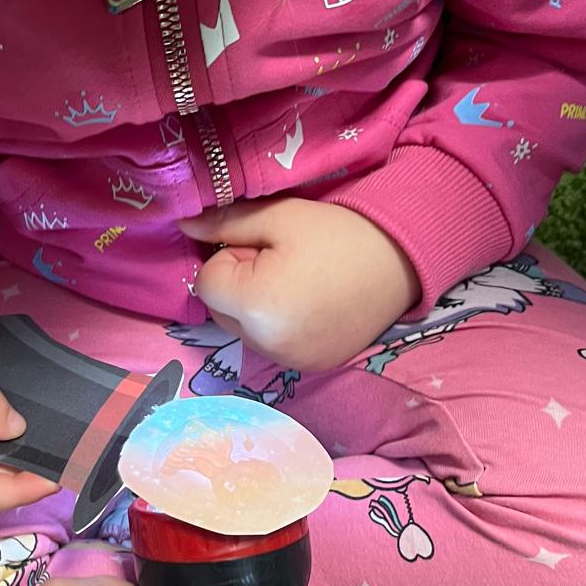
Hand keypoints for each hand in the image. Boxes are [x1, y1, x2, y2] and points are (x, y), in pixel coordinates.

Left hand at [178, 198, 418, 370]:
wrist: (403, 260)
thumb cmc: (338, 232)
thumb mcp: (279, 216)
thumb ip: (225, 223)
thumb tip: (181, 224)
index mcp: (257, 305)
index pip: (206, 284)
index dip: (228, 259)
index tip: (263, 247)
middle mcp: (269, 345)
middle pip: (221, 313)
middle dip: (239, 286)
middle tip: (282, 263)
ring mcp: (292, 362)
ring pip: (245, 333)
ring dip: (257, 310)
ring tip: (299, 284)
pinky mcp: (310, 368)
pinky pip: (272, 347)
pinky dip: (280, 328)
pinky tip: (311, 307)